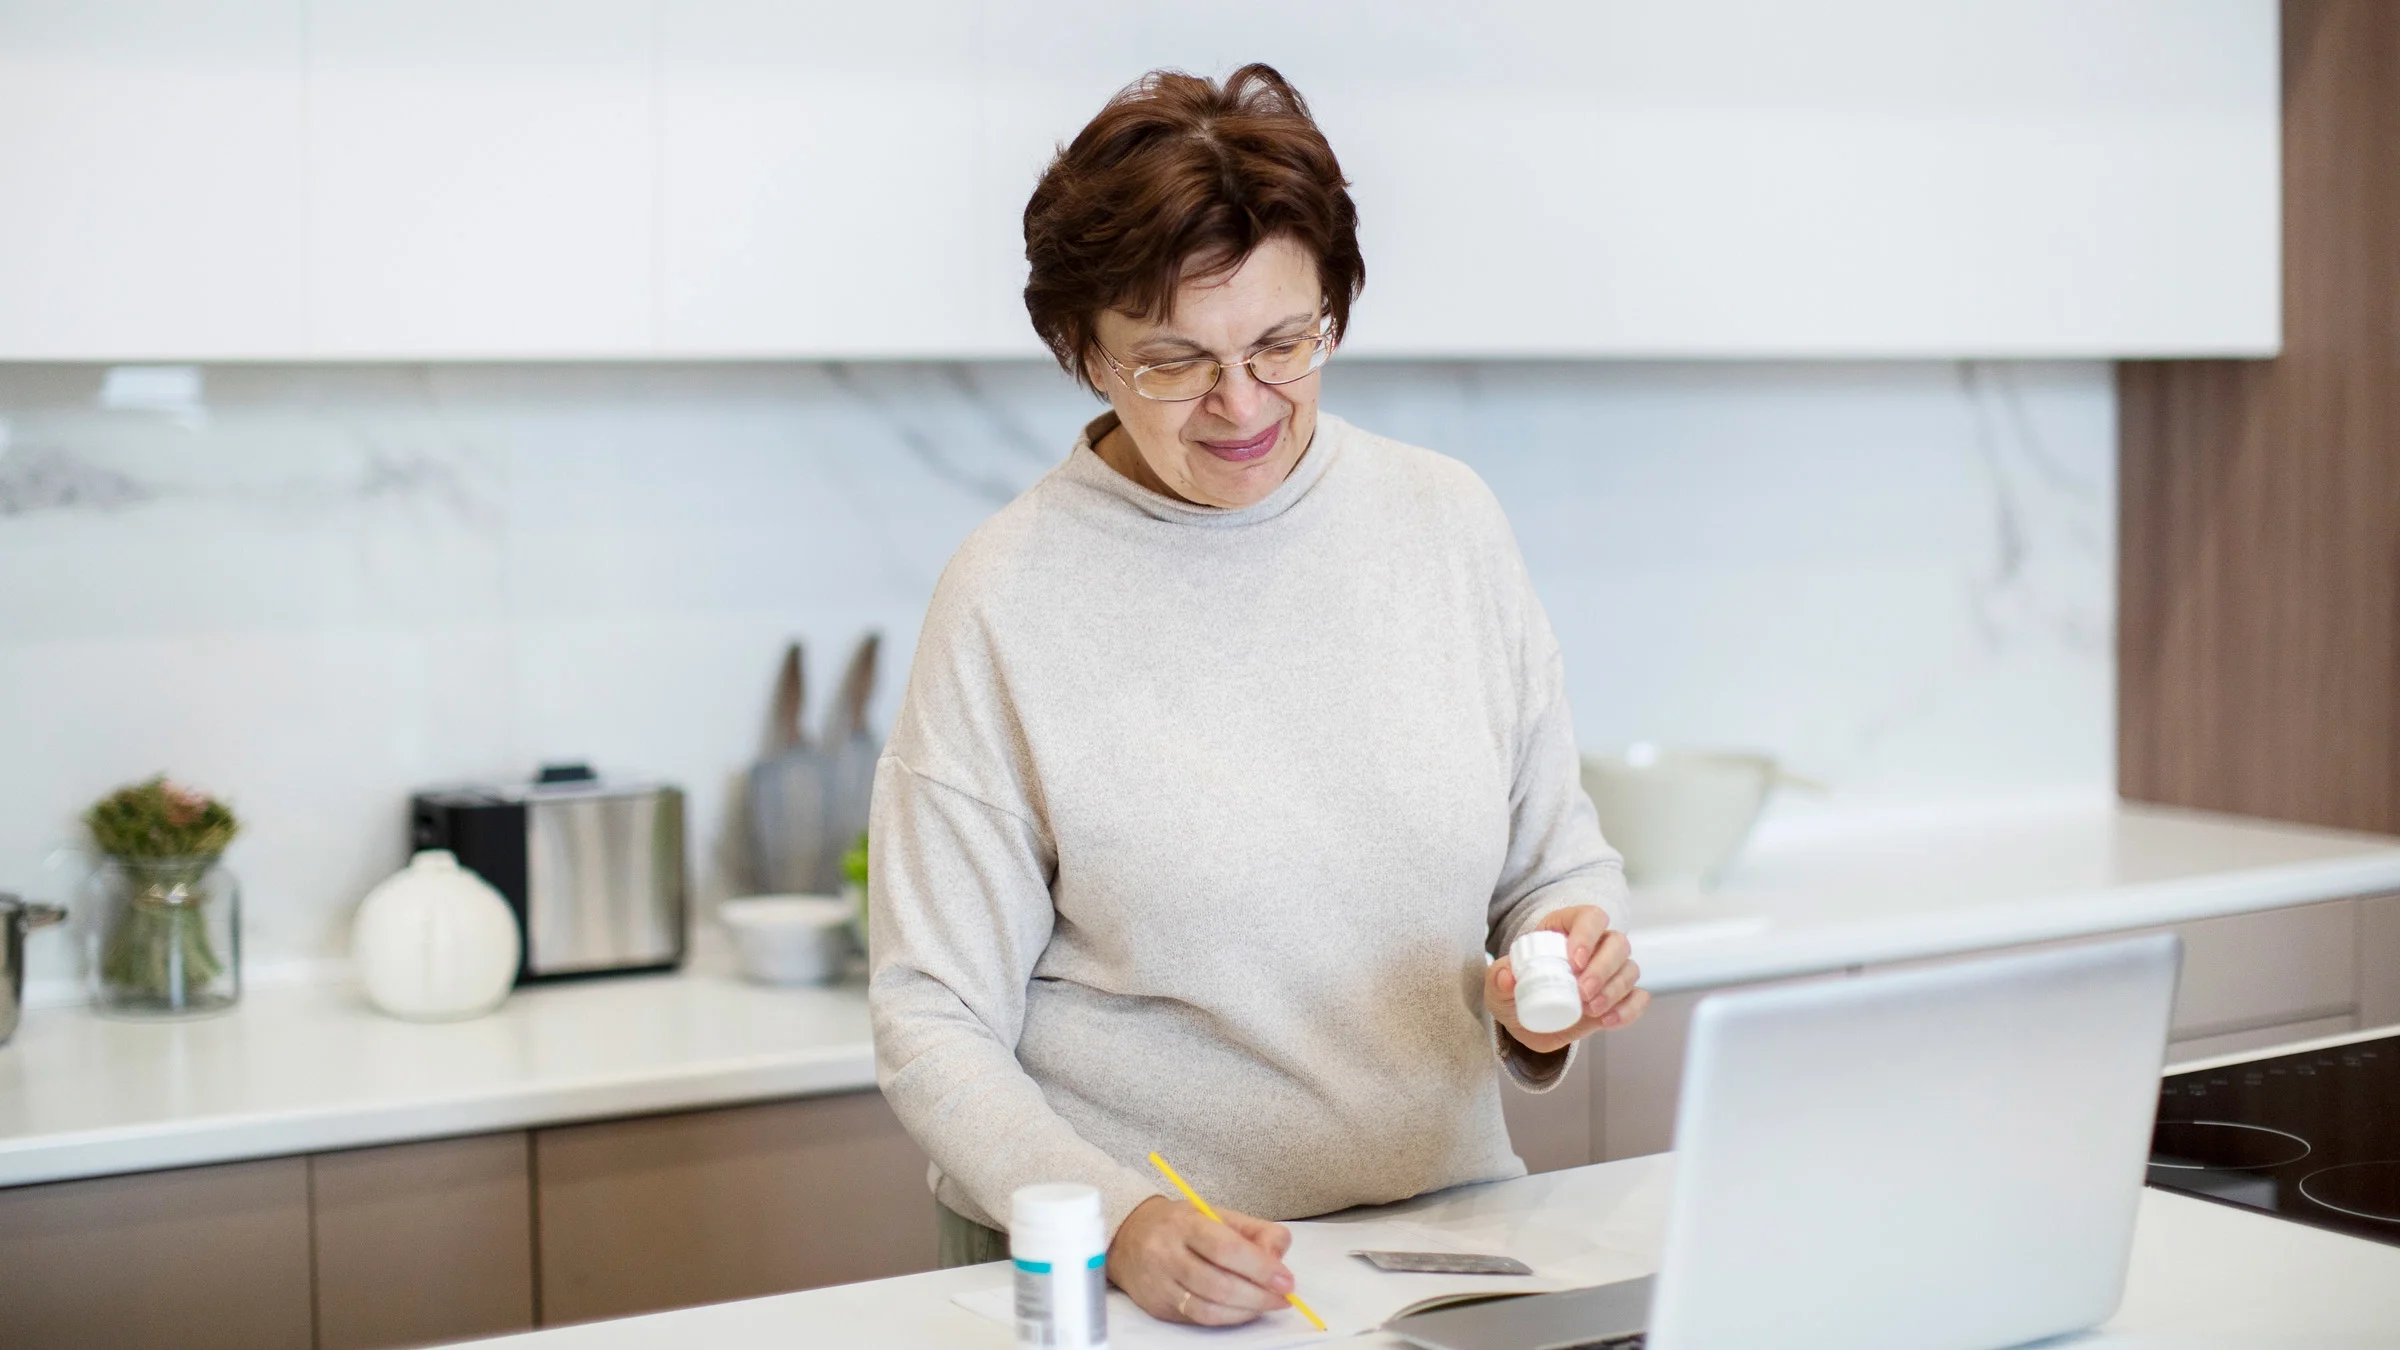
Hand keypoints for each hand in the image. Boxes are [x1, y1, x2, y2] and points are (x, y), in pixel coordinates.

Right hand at [1108, 1195, 1294, 1325]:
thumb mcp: (1216, 1213)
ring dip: (1246, 1311)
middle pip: (1219, 1284)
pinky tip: (1243, 1310)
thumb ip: (1254, 1231)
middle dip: (1259, 1295)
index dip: (1260, 1267)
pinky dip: (1228, 1318)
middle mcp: (1167, 1254)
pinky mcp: (1158, 1306)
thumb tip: (1278, 1258)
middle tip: (1282, 1297)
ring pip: (1208, 1308)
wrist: (1127, 1236)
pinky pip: (1198, 1319)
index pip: (1226, 1248)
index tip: (1285, 1279)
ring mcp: (1160, 1284)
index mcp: (1185, 1224)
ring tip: (1267, 1304)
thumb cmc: (1180, 1224)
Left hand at [1485, 905, 1647, 1054]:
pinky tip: (1609, 1022)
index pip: (1590, 917)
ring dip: (1614, 990)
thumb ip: (1498, 978)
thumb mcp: (1498, 986)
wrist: (1527, 1022)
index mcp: (1567, 928)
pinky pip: (1639, 997)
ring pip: (1630, 969)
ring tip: (1590, 1010)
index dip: (1588, 935)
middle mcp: (1596, 945)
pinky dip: (1629, 1009)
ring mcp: (1611, 971)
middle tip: (1582, 992)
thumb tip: (1507, 976)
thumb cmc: (1515, 992)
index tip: (1574, 962)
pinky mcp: (1620, 998)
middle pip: (1617, 942)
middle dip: (1603, 968)